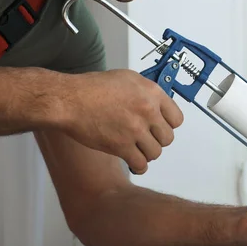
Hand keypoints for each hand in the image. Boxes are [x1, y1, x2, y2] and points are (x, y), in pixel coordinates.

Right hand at [60, 69, 183, 173]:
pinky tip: (134, 163)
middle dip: (157, 140)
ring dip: (147, 154)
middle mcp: (147, 111)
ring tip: (138, 150)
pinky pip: (141, 164)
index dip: (168, 126)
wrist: (69, 100)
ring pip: (155, 153)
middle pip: (168, 138)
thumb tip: (157, 105)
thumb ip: (146, 93)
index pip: (177, 119)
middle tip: (147, 140)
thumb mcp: (127, 79)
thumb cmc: (91, 88)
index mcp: (151, 93)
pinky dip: (138, 166)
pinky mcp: (122, 146)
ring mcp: (136, 129)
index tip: (161, 128)